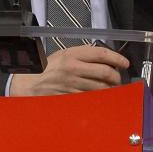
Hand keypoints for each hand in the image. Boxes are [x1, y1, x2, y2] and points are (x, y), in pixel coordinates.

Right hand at [8, 45, 130, 95]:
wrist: (28, 83)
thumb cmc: (44, 69)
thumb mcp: (61, 55)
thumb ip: (80, 56)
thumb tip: (102, 60)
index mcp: (71, 55)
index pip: (100, 54)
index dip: (116, 58)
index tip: (123, 62)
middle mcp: (73, 68)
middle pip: (105, 72)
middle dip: (116, 76)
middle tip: (118, 78)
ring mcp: (72, 84)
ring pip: (101, 87)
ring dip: (110, 88)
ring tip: (111, 87)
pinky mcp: (71, 97)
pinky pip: (91, 97)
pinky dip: (98, 97)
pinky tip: (100, 96)